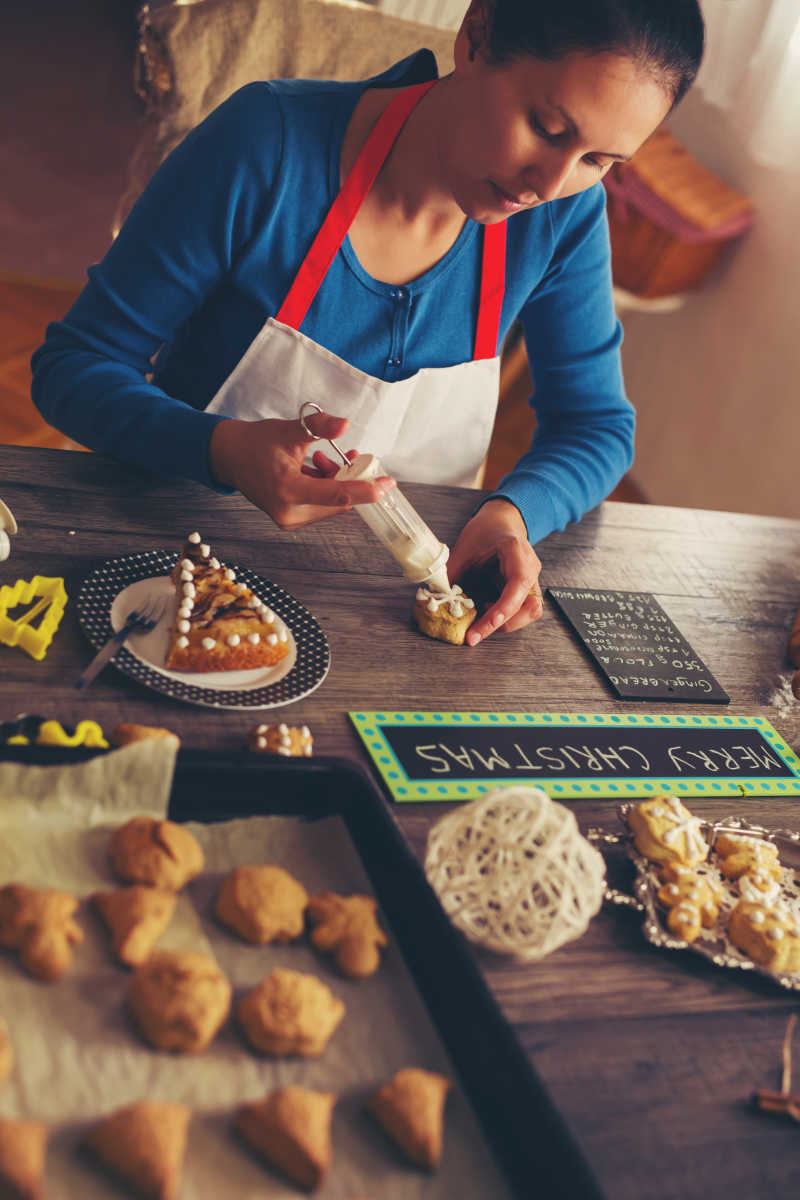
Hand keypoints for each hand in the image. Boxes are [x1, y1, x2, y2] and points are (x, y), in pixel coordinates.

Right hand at [209, 412, 394, 528]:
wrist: (229, 457)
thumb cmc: (256, 443)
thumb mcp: (289, 430)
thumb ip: (317, 426)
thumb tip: (344, 424)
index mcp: (288, 490)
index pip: (337, 495)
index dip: (366, 490)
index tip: (387, 484)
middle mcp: (289, 512)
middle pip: (338, 500)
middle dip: (347, 477)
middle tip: (346, 453)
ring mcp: (289, 519)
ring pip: (331, 503)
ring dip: (335, 481)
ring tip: (319, 458)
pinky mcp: (290, 519)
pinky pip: (321, 505)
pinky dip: (325, 487)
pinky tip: (315, 468)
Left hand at [446, 499, 542, 645]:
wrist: (501, 522)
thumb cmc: (486, 530)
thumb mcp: (464, 547)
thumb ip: (452, 574)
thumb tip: (438, 601)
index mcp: (517, 552)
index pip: (517, 585)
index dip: (503, 609)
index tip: (484, 625)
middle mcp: (530, 569)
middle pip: (529, 607)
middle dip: (503, 624)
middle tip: (475, 631)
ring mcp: (532, 581)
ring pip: (528, 613)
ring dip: (505, 623)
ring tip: (481, 617)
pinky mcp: (526, 591)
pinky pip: (521, 611)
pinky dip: (503, 617)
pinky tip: (487, 611)